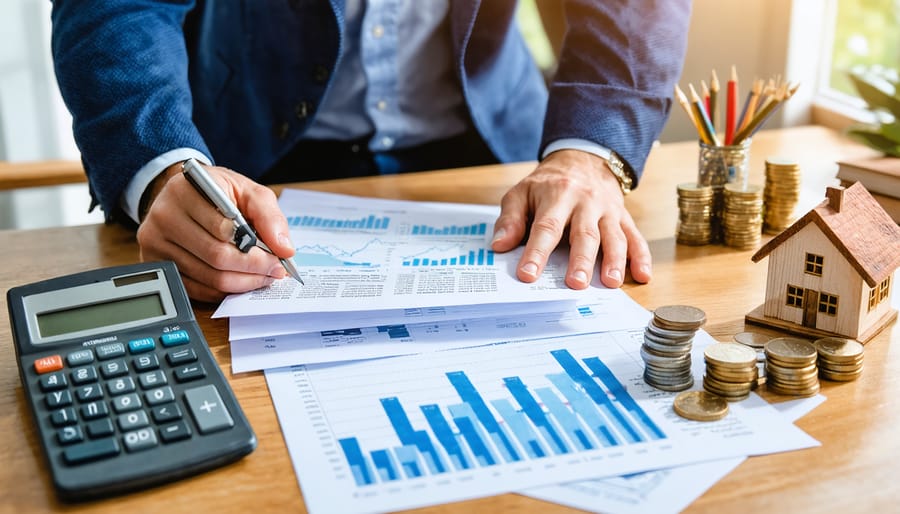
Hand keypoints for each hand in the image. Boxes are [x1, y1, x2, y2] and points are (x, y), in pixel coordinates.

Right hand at [136, 162, 294, 301]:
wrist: (186, 194)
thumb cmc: (218, 192)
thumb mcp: (247, 191)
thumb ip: (269, 216)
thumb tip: (284, 249)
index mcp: (184, 191)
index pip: (223, 228)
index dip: (255, 249)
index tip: (277, 258)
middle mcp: (164, 215)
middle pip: (215, 256)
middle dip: (252, 269)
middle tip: (274, 272)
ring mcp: (155, 241)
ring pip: (206, 276)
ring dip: (241, 283)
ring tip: (261, 277)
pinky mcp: (155, 261)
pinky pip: (193, 288)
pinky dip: (221, 291)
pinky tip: (238, 282)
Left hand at [490, 149, 651, 288]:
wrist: (582, 159)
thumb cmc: (548, 183)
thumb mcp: (522, 193)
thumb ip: (510, 219)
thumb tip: (499, 246)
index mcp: (557, 195)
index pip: (546, 227)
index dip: (537, 252)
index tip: (528, 274)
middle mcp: (585, 202)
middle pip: (584, 234)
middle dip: (581, 260)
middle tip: (575, 284)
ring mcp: (607, 210)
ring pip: (613, 236)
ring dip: (614, 261)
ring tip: (610, 283)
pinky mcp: (623, 217)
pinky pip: (634, 237)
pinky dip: (640, 257)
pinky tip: (642, 275)